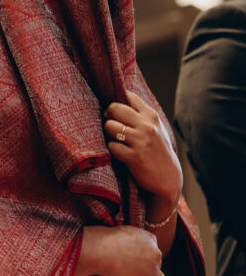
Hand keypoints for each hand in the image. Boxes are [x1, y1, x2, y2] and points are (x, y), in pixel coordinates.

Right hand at [74, 225, 165, 275]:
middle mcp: (155, 255)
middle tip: (142, 273)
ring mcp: (151, 272)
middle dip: (152, 268)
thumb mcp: (128, 230)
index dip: (149, 257)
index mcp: (151, 241)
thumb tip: (135, 243)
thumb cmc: (109, 239)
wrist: (102, 251)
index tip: (143, 261)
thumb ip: (137, 236)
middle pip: (157, 264)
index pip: (154, 250)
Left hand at [103, 91, 181, 207]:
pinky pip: (112, 146)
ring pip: (110, 126)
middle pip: (114, 108)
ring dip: (108, 134)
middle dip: (107, 115)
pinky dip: (113, 149)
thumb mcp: (156, 128)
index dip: (117, 102)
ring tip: (116, 141)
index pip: (128, 96)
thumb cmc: (158, 152)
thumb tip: (119, 101)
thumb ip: (141, 116)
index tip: (116, 113)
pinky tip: (120, 154)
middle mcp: (146, 125)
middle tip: (110, 125)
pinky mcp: (134, 157)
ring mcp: (140, 141)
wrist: (168, 178)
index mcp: (151, 116)